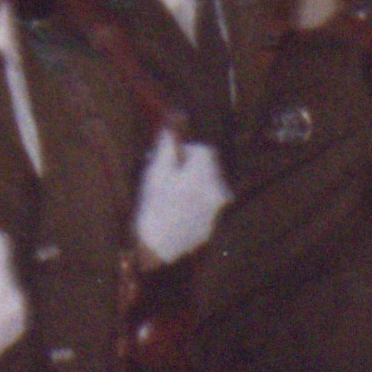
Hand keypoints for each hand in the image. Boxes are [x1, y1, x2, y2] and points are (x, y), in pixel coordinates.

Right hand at [129, 131, 228, 266]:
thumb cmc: (153, 209)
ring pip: (207, 186)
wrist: (158, 251)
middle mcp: (217, 190)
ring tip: (170, 199)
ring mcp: (218, 210)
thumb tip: (175, 119)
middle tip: (167, 181)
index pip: (204, 150)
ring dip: (191, 185)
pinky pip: (205, 204)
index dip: (186, 152)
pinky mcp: (214, 224)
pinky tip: (176, 214)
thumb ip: (168, 145)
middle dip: (189, 168)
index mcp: (205, 175)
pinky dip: (194, 204)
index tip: (170, 163)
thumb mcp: (156, 173)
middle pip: (208, 168)